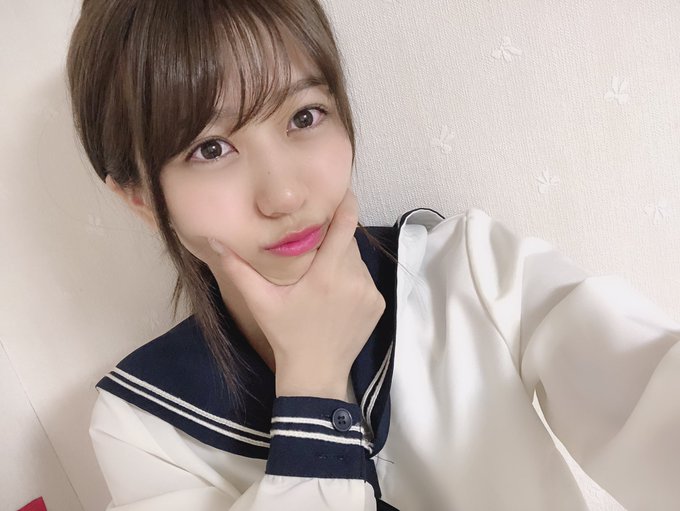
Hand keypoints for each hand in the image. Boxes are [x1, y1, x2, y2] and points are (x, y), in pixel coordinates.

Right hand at [215, 188, 385, 399]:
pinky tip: (335, 294)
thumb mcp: (260, 302)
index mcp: (325, 275)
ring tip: (322, 275)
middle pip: (349, 241)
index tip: (340, 189)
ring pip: (357, 260)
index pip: (345, 226)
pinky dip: (352, 278)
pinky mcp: (378, 304)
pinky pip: (365, 279)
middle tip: (315, 244)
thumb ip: (238, 269)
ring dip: (342, 259)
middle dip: (334, 237)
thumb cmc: (286, 335)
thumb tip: (214, 240)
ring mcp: (369, 292)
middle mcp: (353, 280)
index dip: (345, 203)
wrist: (316, 372)